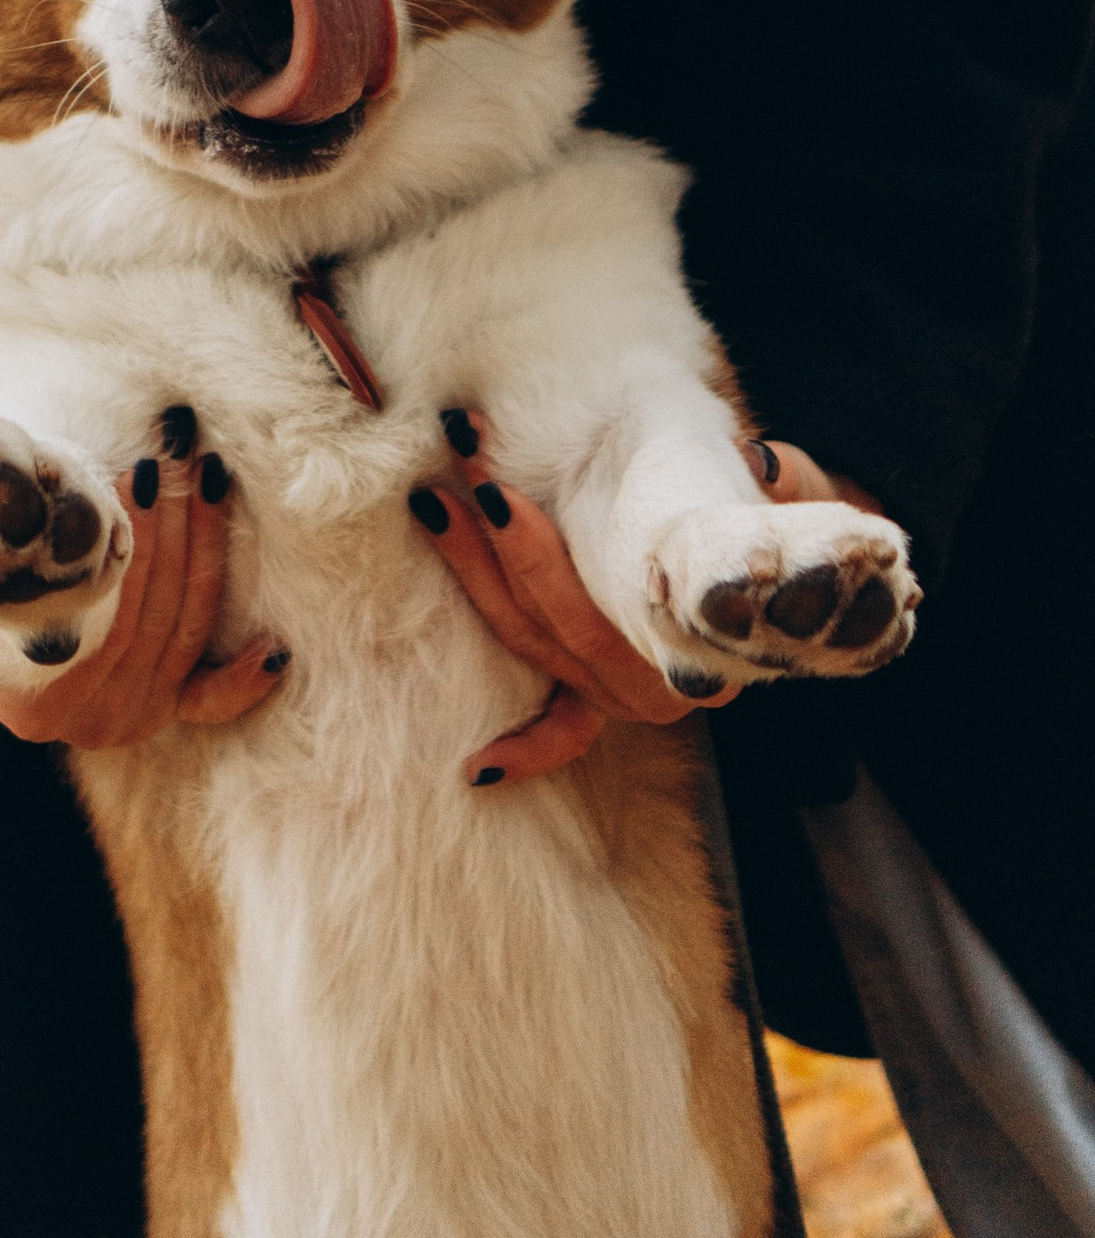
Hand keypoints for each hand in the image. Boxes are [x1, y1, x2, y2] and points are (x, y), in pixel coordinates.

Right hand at [0, 435, 285, 748]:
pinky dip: (242, 679)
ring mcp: (134, 717)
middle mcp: (90, 719)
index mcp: (32, 700)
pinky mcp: (169, 710)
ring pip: (186, 625)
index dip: (119, 537)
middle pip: (149, 610)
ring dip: (207, 546)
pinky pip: (211, 699)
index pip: (92, 609)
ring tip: (207, 472)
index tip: (128, 470)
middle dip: (169, 522)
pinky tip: (273, 648)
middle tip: (175, 448)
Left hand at [410, 413, 869, 789]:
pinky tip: (479, 769)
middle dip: (496, 547)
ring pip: (537, 649)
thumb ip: (787, 487)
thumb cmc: (781, 516)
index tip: (497, 498)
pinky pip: (568, 733)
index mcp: (708, 640)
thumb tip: (758, 468)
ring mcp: (633, 697)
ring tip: (435, 501)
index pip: (604, 608)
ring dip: (476, 577)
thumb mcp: (794, 497)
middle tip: (460, 470)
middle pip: (557, 626)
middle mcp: (668, 685)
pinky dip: (528, 751)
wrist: (803, 562)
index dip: (539, 554)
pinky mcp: (611, 698)